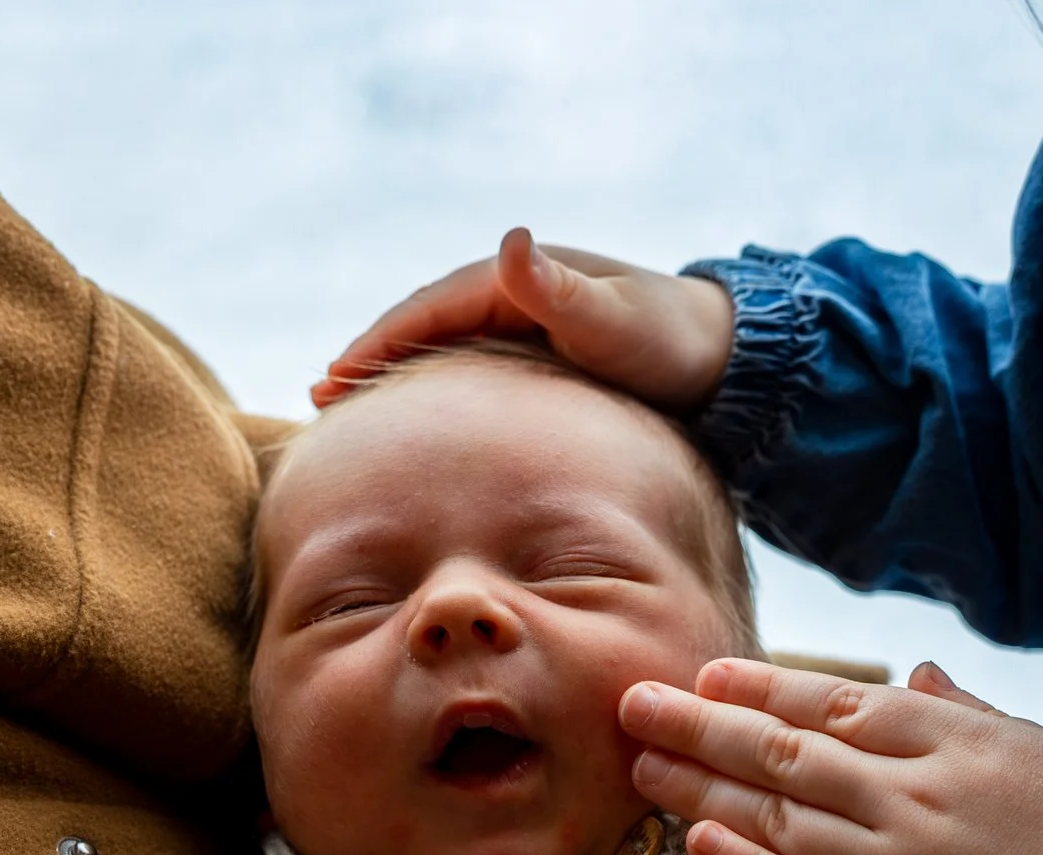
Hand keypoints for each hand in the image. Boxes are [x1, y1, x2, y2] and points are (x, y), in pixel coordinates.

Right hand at [314, 229, 735, 413]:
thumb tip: (510, 244)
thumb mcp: (617, 322)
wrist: (725, 360)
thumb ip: (562, 293)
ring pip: (441, 351)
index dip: (378, 344)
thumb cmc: (672, 345)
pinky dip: (434, 390)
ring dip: (395, 376)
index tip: (333, 380)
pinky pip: (469, 371)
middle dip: (371, 359)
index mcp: (516, 282)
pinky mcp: (537, 358)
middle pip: (422, 328)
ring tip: (346, 412)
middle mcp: (512, 295)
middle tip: (317, 402)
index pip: (427, 311)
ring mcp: (522, 326)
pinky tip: (416, 421)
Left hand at [619, 660, 1042, 854]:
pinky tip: (696, 840)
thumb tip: (916, 673)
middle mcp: (914, 797)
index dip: (762, 688)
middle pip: (787, 750)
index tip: (705, 677)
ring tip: (644, 768)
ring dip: (702, 788)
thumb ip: (974, 715)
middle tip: (633, 704)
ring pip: (779, 817)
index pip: (837, 702)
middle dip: (701, 724)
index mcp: (957, 742)